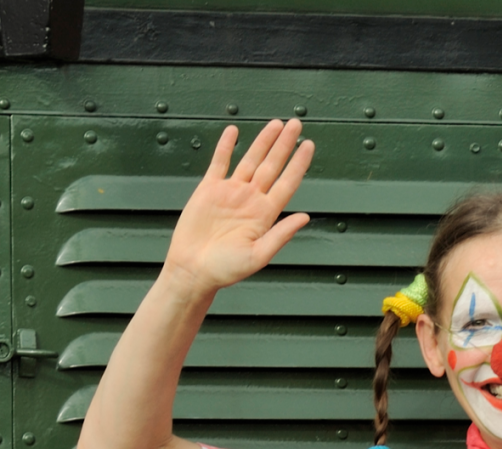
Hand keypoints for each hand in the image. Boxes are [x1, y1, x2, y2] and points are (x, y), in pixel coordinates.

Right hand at [162, 119, 313, 294]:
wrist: (192, 270)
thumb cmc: (225, 270)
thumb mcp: (258, 256)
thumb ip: (280, 235)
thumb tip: (305, 217)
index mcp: (265, 214)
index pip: (287, 182)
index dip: (298, 163)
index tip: (309, 145)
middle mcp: (251, 199)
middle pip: (272, 165)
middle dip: (285, 144)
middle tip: (296, 123)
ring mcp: (230, 192)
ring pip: (251, 160)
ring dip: (263, 141)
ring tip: (276, 124)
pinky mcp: (209, 190)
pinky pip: (219, 163)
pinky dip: (226, 147)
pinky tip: (234, 132)